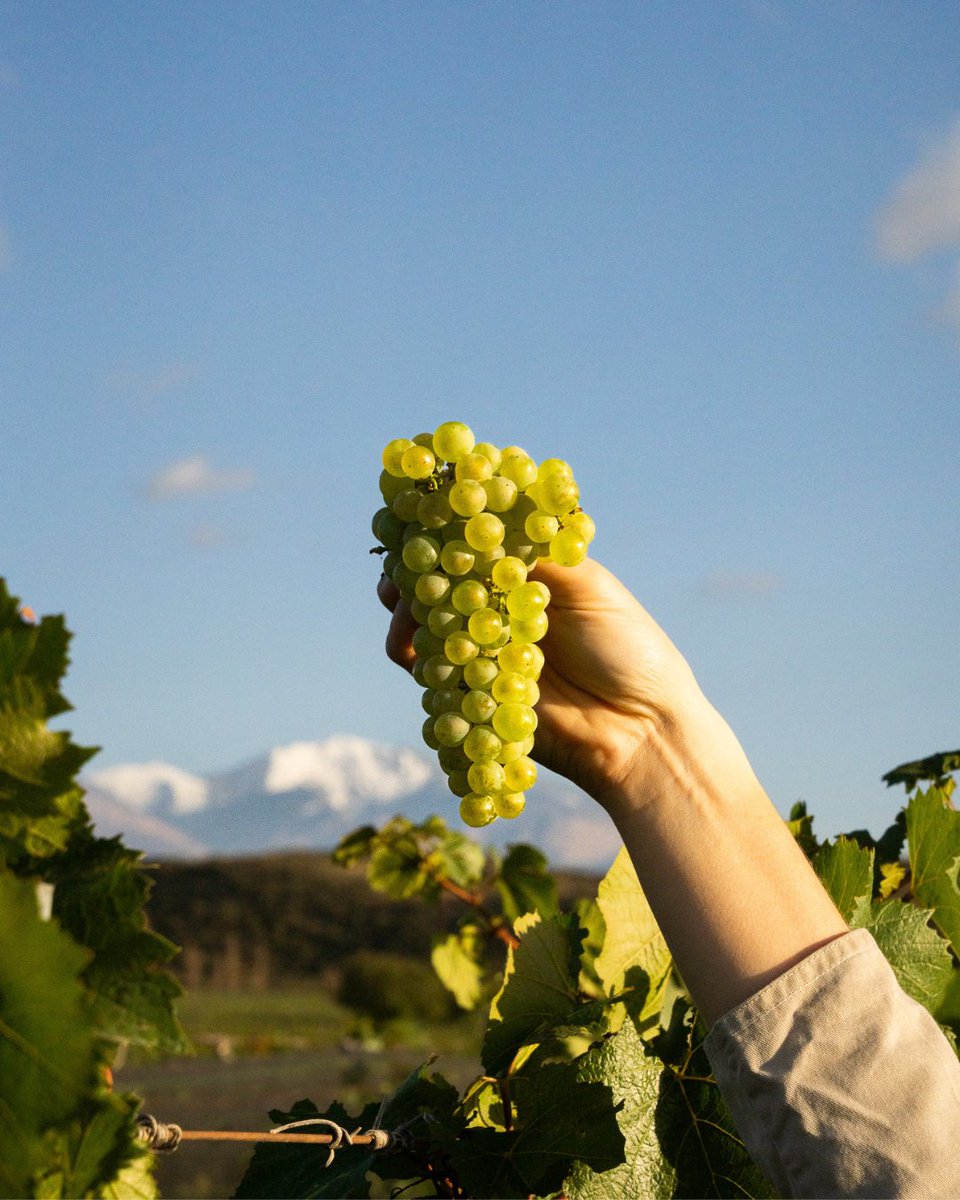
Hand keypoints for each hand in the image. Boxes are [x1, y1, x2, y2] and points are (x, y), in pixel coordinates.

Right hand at [378, 557, 708, 806]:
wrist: (642, 729)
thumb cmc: (629, 649)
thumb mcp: (590, 586)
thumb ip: (538, 556)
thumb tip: (483, 526)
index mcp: (526, 579)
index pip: (473, 548)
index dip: (443, 536)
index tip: (419, 525)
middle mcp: (499, 613)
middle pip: (437, 587)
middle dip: (412, 576)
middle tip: (400, 574)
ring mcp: (485, 655)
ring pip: (424, 630)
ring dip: (407, 616)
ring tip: (404, 610)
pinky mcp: (476, 699)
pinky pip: (432, 679)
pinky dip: (416, 661)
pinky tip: (415, 651)